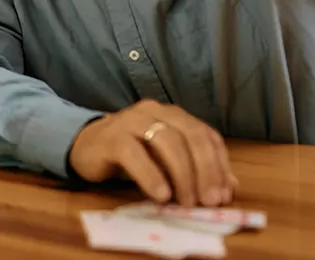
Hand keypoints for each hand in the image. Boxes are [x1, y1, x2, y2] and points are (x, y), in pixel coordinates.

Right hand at [67, 100, 236, 207]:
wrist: (84, 146)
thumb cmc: (131, 156)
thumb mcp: (167, 162)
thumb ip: (196, 169)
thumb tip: (229, 188)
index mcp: (172, 115)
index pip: (205, 134)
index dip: (219, 164)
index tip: (224, 195)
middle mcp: (154, 111)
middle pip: (190, 135)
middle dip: (205, 170)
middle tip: (209, 202)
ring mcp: (130, 121)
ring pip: (166, 140)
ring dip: (182, 175)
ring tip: (186, 203)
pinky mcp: (110, 137)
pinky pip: (134, 153)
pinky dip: (151, 175)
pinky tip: (161, 195)